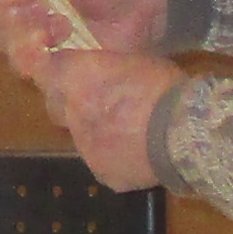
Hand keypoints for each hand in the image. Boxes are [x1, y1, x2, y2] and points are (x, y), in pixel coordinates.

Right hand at [0, 0, 162, 67]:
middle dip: (10, 14)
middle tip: (40, 11)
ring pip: (4, 40)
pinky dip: (36, 58)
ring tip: (60, 29)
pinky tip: (59, 50)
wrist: (149, 8)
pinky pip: (24, 63)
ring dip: (26, 37)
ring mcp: (34, 28)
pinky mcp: (48, 57)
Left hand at [29, 43, 180, 191]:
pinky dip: (115, 157)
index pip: (48, 69)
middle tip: (98, 101)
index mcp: (77, 77)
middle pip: (56, 105)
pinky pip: (102, 162)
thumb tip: (104, 68)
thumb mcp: (135, 60)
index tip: (72, 71)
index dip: (59, 71)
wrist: (184, 133)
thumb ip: (109, 65)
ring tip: (129, 131)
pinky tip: (139, 153)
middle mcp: (71, 112)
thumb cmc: (164, 88)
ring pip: (80, 136)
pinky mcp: (102, 173)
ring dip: (96, 131)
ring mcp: (84, 146)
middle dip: (70, 102)